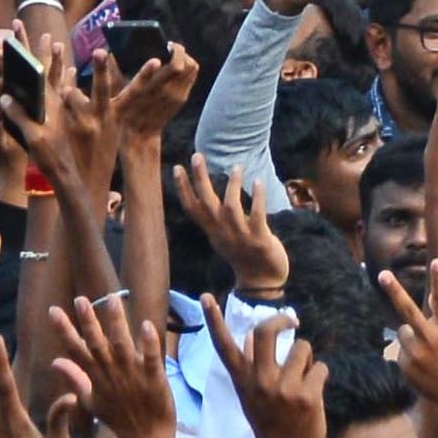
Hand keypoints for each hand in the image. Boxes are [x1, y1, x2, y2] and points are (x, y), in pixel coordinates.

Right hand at [49, 294, 175, 437]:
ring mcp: (132, 376)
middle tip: (80, 299)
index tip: (53, 311)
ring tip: (113, 299)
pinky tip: (146, 325)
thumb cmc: (118, 417)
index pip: (76, 350)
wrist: (144, 437)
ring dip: (117, 323)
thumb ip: (74, 378)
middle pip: (96, 344)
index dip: (64, 330)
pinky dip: (149, 343)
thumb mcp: (90, 400)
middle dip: (87, 322)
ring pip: (122, 345)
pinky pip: (151, 358)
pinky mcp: (154, 379)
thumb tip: (55, 361)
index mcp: (95, 378)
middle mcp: (111, 374)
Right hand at [173, 160, 291, 296]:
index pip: (192, 208)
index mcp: (213, 231)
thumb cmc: (244, 254)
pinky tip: (258, 181)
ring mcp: (240, 236)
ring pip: (230, 208)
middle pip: (206, 204)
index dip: (183, 189)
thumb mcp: (224, 236)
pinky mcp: (260, 239)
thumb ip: (218, 218)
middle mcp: (222, 232)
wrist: (261, 281)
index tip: (176, 168)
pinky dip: (258, 198)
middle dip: (199, 180)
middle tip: (197, 156)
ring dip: (232, 187)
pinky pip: (257, 216)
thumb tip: (211, 197)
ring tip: (236, 166)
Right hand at [200, 289, 325, 437]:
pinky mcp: (305, 394)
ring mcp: (281, 388)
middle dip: (282, 320)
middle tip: (292, 322)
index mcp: (242, 383)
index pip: (224, 347)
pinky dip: (321, 376)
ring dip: (308, 360)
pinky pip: (321, 367)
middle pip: (266, 331)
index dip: (214, 320)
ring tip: (303, 382)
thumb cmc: (272, 425)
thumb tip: (260, 334)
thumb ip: (256, 368)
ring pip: (302, 348)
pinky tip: (314, 396)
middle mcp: (258, 382)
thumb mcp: (254, 397)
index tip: (206, 297)